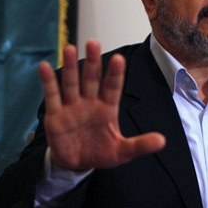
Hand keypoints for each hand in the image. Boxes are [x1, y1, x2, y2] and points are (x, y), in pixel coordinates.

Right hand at [39, 40, 165, 170]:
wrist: (76, 165)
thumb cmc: (100, 153)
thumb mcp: (122, 151)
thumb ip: (140, 145)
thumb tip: (162, 141)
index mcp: (107, 108)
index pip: (112, 87)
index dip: (115, 74)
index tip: (119, 59)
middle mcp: (89, 102)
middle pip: (91, 79)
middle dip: (92, 62)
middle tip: (93, 42)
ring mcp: (71, 107)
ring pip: (71, 83)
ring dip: (70, 66)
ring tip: (69, 48)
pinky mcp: (55, 115)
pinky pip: (52, 96)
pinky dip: (48, 82)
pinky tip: (44, 67)